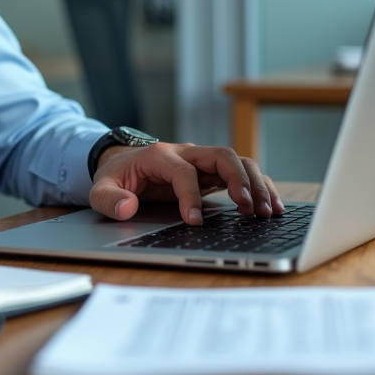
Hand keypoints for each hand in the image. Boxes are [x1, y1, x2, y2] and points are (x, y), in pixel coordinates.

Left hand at [89, 143, 283, 224]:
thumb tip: (126, 208)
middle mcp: (187, 153)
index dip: (190, 195)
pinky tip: (273, 207)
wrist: (124, 163)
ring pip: (238, 162)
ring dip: (256, 184)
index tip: (193, 221)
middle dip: (238, 181)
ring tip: (266, 211)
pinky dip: (261, 187)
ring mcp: (203, 162)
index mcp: (160, 155)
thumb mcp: (101, 188)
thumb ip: (109, 199)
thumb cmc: (117, 177)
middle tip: (248, 209)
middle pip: (221, 155)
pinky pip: (243, 174)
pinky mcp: (213, 174)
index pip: (183, 171)